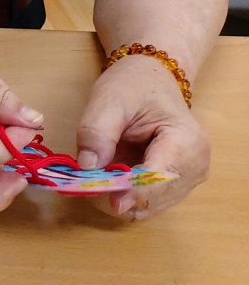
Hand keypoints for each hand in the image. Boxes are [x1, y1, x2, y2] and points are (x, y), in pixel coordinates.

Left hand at [76, 55, 208, 220]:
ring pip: (151, 206)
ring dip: (122, 198)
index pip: (160, 178)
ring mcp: (188, 178)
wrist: (151, 79)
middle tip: (89, 185)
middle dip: (122, 195)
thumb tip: (87, 167)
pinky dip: (126, 196)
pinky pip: (148, 201)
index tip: (107, 200)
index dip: (132, 192)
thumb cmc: (133, 85)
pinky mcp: (176, 184)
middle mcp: (196, 166)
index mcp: (187, 141)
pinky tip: (110, 179)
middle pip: (156, 197)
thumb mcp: (109, 99)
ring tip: (98, 176)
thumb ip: (97, 132)